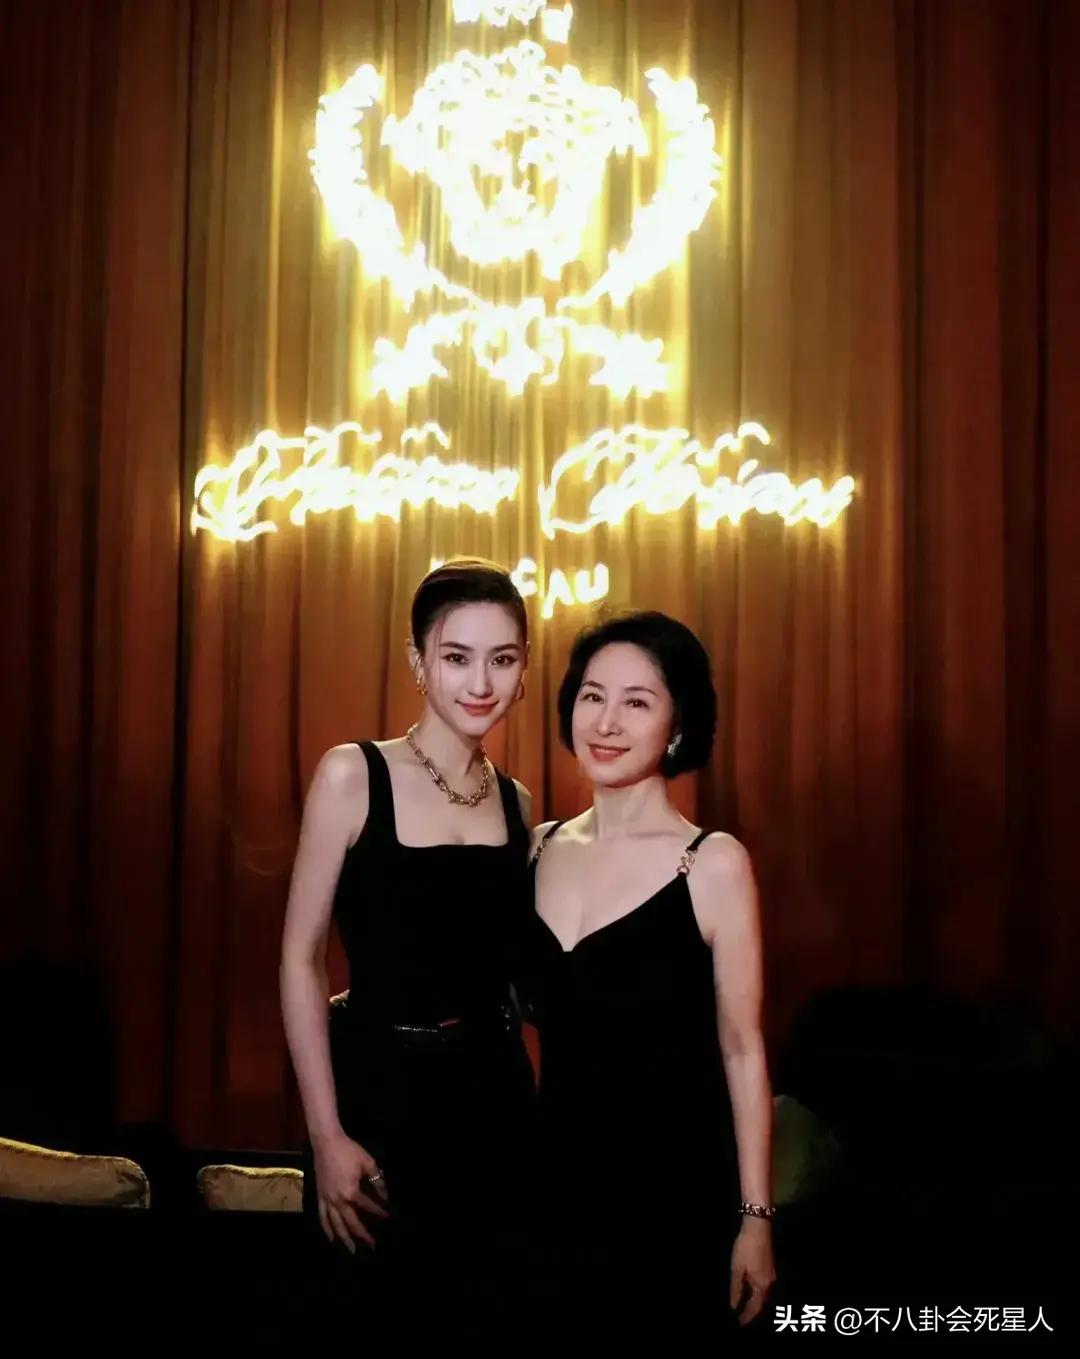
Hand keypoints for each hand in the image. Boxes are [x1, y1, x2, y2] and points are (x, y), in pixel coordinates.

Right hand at [312, 1128, 389, 1252]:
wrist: (326, 1142)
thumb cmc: (349, 1151)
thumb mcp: (368, 1163)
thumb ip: (378, 1180)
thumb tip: (385, 1195)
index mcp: (351, 1193)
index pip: (368, 1207)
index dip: (380, 1213)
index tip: (389, 1218)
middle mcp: (338, 1200)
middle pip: (351, 1223)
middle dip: (362, 1235)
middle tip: (372, 1246)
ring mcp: (327, 1200)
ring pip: (335, 1224)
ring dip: (344, 1238)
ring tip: (351, 1250)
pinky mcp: (320, 1196)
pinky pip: (322, 1216)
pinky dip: (327, 1229)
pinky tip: (331, 1238)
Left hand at [729, 1216, 775, 1325]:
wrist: (758, 1227)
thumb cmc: (745, 1248)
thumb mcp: (736, 1269)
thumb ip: (735, 1289)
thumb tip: (734, 1306)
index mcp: (761, 1285)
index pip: (755, 1307)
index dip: (747, 1316)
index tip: (739, 1323)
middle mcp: (770, 1283)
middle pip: (762, 1302)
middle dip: (753, 1310)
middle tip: (742, 1315)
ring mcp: (772, 1274)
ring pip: (764, 1293)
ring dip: (755, 1300)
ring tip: (745, 1304)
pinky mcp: (771, 1265)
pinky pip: (764, 1284)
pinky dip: (757, 1290)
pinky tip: (750, 1286)